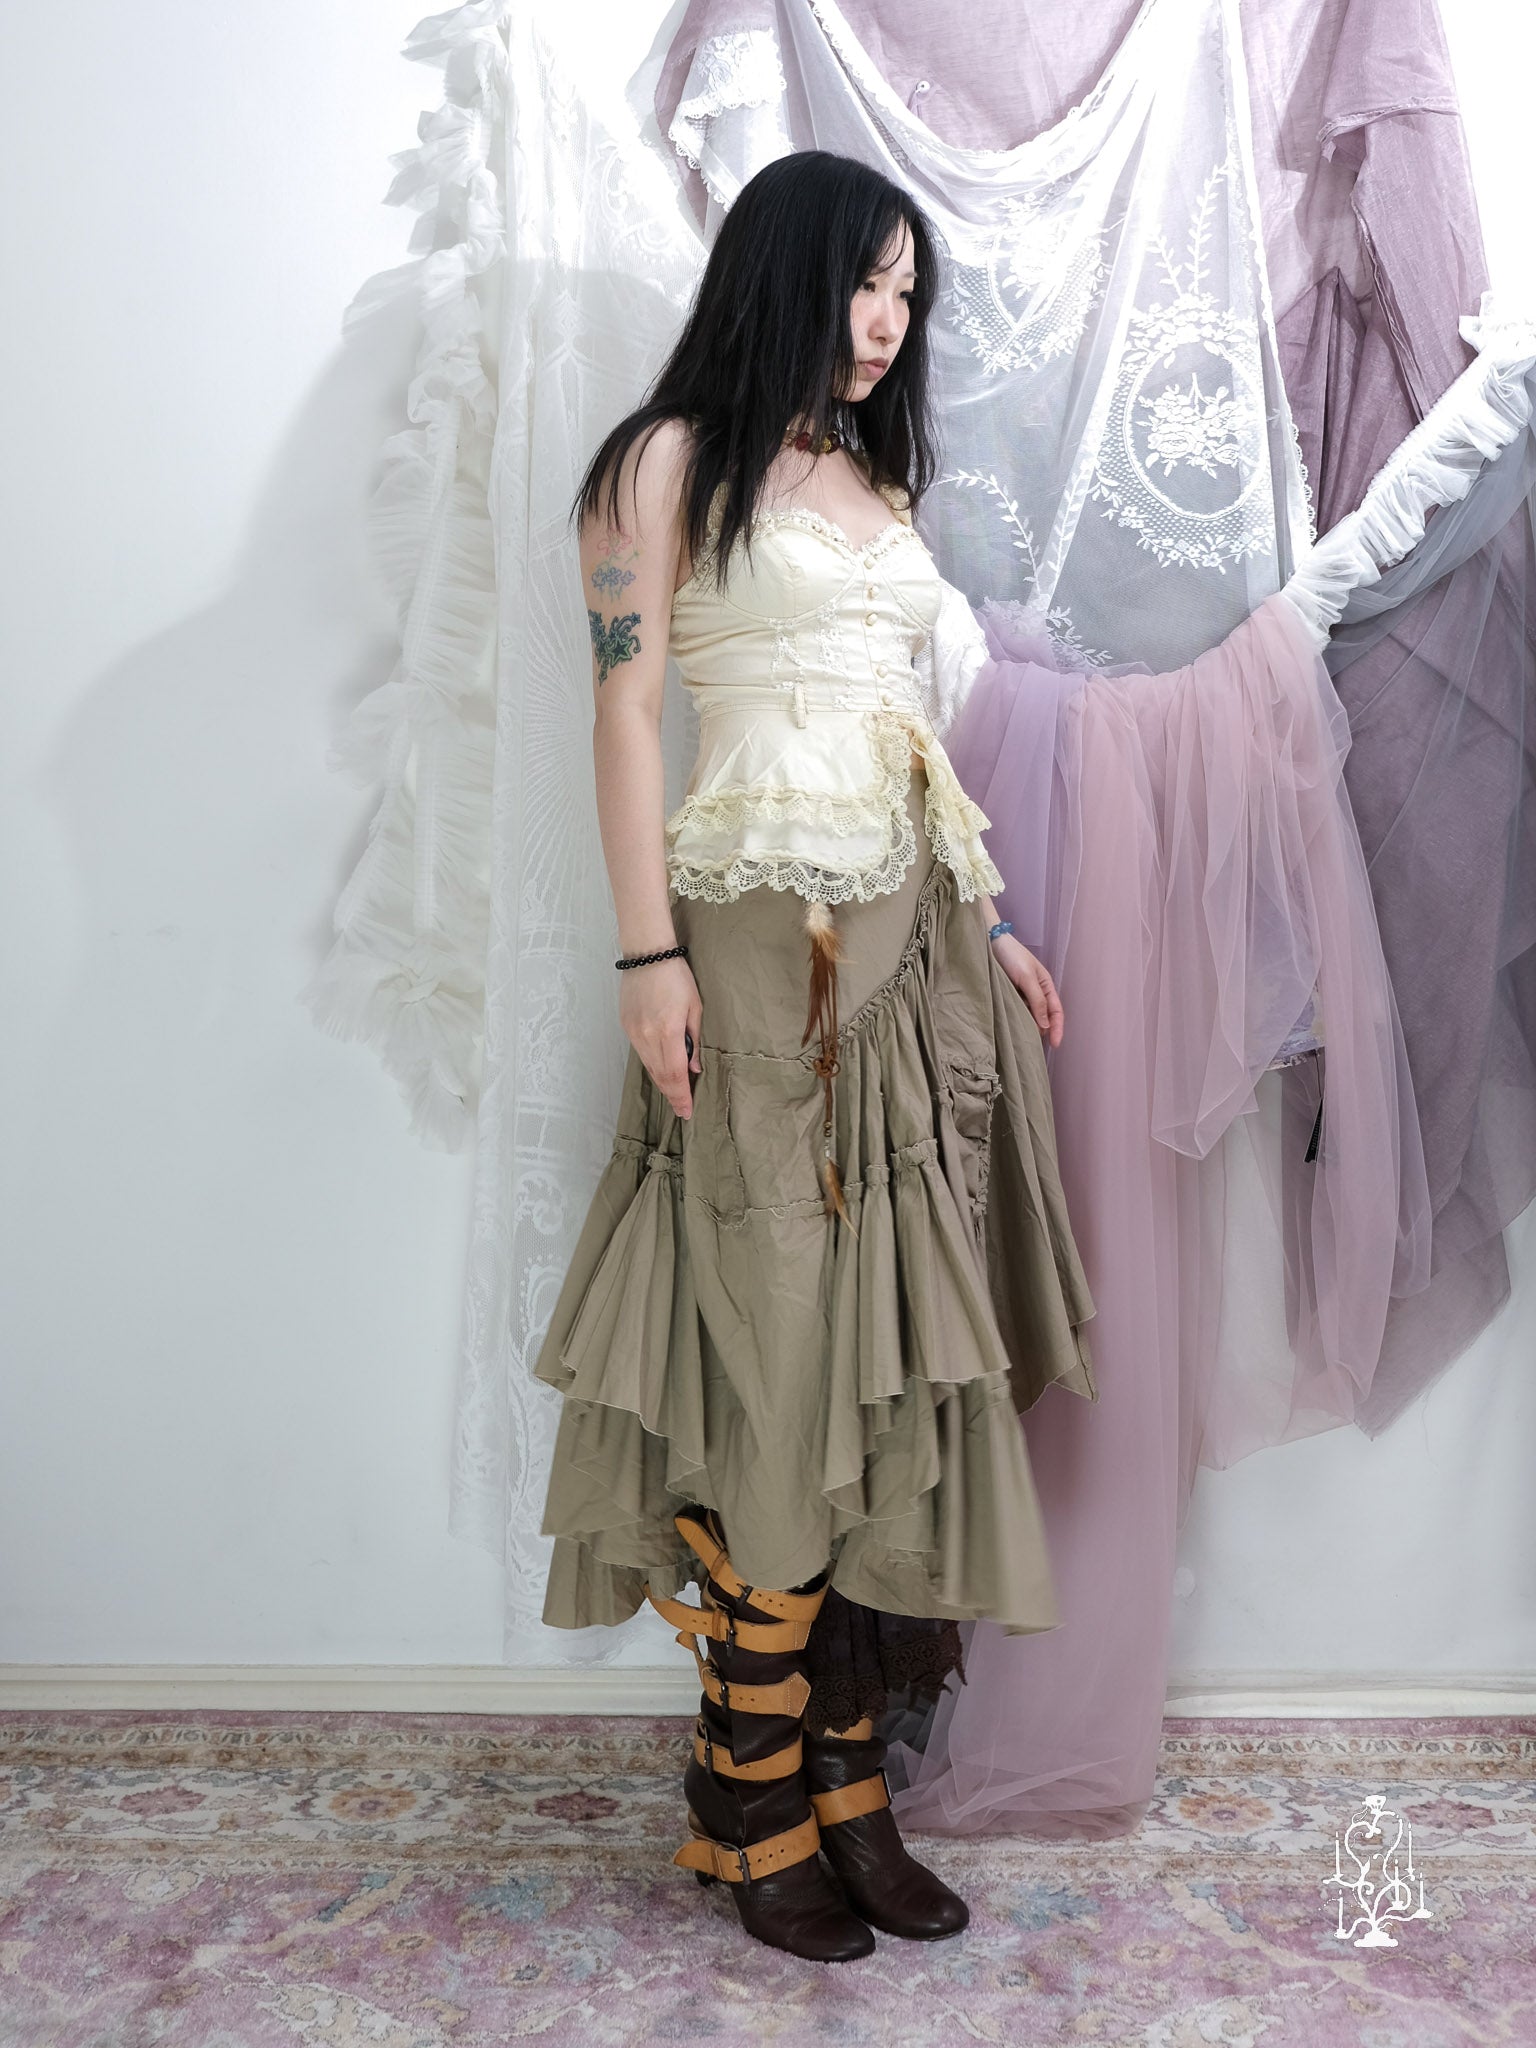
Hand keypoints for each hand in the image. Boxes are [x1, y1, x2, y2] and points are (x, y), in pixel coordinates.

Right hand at [618, 954, 703, 1117]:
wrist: (648, 955)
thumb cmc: (676, 977)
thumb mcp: (695, 1007)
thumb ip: (695, 1040)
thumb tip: (694, 1068)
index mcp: (667, 1031)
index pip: (674, 1073)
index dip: (681, 1095)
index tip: (686, 1111)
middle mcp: (647, 1035)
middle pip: (660, 1075)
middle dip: (672, 1095)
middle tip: (681, 1110)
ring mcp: (634, 1032)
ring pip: (648, 1066)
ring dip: (661, 1083)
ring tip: (674, 1096)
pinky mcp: (626, 1026)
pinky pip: (641, 1053)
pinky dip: (652, 1066)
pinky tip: (661, 1072)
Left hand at [991, 933, 1063, 1047]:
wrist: (990, 942)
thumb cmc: (1012, 955)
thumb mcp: (1027, 977)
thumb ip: (1037, 1001)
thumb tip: (1045, 1025)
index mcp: (1046, 986)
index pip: (1056, 1012)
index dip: (1057, 1028)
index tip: (1055, 1044)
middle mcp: (1036, 992)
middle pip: (1043, 1017)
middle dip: (1042, 1032)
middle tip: (1034, 1047)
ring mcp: (1021, 995)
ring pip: (1029, 1017)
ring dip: (1028, 1028)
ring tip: (1023, 1042)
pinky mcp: (1008, 996)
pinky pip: (1015, 1012)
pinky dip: (1016, 1021)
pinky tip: (1011, 1029)